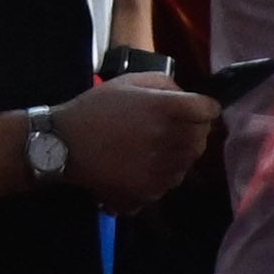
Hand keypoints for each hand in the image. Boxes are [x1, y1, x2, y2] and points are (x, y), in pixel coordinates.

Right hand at [54, 76, 218, 213]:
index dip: (205, 107)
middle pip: (202, 138)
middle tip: (169, 126)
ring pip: (189, 162)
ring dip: (179, 153)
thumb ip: (164, 83)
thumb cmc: (96, 108)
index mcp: (165, 109)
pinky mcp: (152, 192)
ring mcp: (162, 170)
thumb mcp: (127, 81)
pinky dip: (163, 173)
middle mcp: (170, 140)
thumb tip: (187, 97)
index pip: (208, 110)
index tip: (197, 108)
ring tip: (152, 145)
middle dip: (192, 130)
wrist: (65, 145)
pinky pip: (171, 181)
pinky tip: (142, 163)